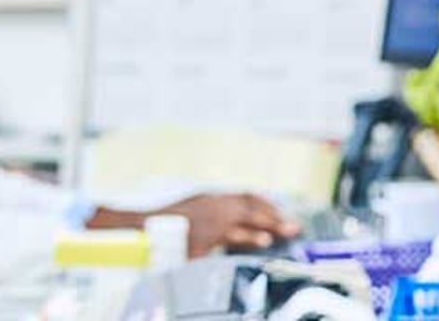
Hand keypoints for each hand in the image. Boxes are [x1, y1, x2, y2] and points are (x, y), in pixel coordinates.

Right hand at [154, 193, 299, 257]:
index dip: (265, 203)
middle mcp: (213, 204)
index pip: (245, 196)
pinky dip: (249, 236)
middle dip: (273, 216)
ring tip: (285, 231)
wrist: (144, 225)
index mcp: (211, 198)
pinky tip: (263, 241)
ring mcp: (209, 218)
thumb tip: (228, 223)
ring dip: (267, 224)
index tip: (279, 212)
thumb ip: (210, 212)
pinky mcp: (205, 234)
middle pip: (250, 207)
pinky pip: (231, 235)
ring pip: (244, 218)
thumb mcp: (191, 210)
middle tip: (294, 225)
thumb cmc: (166, 222)